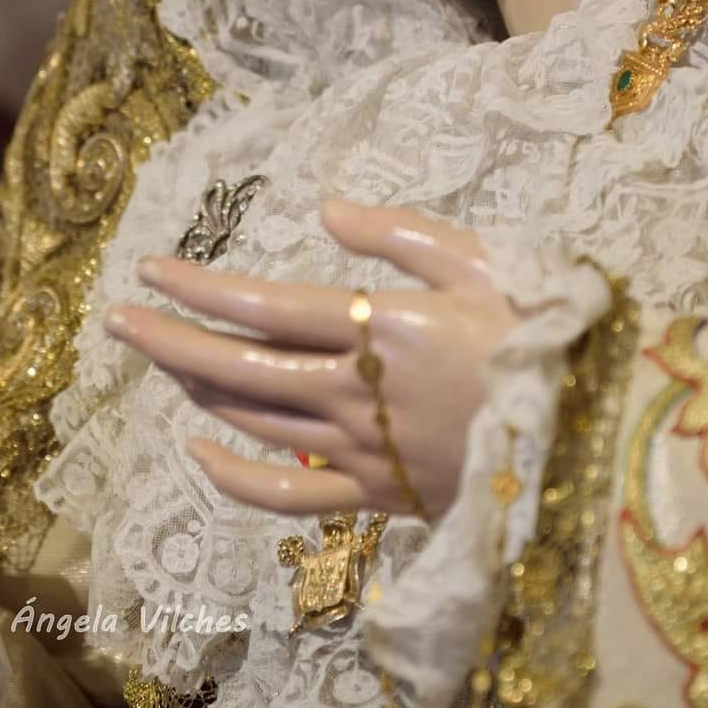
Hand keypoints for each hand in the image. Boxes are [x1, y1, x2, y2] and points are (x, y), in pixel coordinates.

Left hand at [104, 198, 515, 519]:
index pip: (263, 305)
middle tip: (119, 316)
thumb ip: (399, 233)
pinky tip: (201, 455)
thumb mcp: (478, 261)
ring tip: (161, 357)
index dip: (200, 288)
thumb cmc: (536, 330)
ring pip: (253, 422)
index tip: (152, 268)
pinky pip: (288, 497)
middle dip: (170, 338)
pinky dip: (237, 480)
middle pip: (239, 365)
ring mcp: (359, 450)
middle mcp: (353, 391)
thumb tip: (326, 209)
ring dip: (196, 388)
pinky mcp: (373, 496)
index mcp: (377, 326)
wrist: (589, 428)